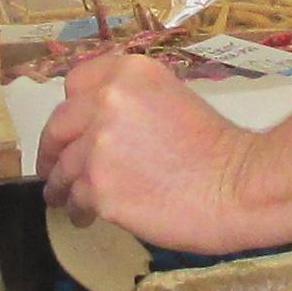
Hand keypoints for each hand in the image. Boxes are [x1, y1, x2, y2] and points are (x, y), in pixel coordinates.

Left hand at [42, 51, 267, 247]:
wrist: (239, 186)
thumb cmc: (219, 150)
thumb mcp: (173, 100)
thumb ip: (132, 104)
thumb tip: (100, 127)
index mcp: (129, 74)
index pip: (76, 82)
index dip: (70, 108)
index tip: (69, 126)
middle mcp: (107, 101)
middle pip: (58, 126)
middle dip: (52, 150)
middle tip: (52, 167)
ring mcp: (98, 145)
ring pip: (62, 168)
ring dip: (62, 185)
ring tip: (68, 200)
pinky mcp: (98, 187)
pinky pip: (75, 199)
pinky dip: (79, 210)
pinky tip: (88, 217)